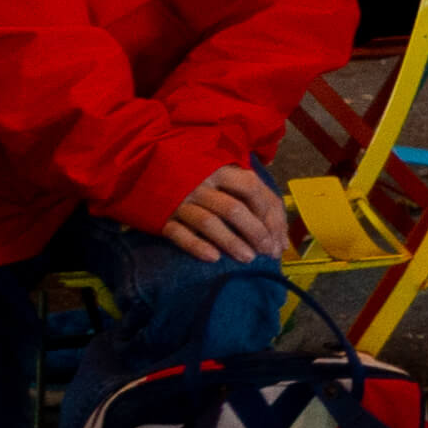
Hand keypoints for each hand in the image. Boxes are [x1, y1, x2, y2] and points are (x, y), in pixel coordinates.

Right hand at [154, 163, 292, 263]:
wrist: (146, 168)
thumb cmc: (200, 178)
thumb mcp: (226, 177)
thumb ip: (255, 198)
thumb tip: (281, 237)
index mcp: (222, 170)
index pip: (253, 189)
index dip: (270, 216)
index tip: (278, 240)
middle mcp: (202, 183)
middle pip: (234, 209)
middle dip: (256, 233)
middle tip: (267, 253)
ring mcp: (181, 200)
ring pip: (209, 223)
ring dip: (231, 242)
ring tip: (248, 259)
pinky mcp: (162, 216)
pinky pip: (179, 234)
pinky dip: (197, 246)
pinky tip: (213, 259)